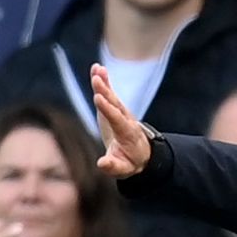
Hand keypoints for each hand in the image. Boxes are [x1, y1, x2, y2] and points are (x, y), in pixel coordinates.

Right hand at [89, 63, 152, 177]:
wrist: (141, 154)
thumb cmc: (129, 163)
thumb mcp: (123, 169)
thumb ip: (113, 166)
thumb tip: (101, 164)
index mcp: (127, 134)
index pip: (117, 119)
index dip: (108, 109)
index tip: (98, 98)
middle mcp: (126, 120)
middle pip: (115, 104)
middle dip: (106, 92)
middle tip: (96, 79)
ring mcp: (121, 112)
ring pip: (112, 96)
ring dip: (105, 83)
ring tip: (97, 69)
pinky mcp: (115, 108)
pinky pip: (109, 93)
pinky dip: (104, 80)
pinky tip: (97, 68)